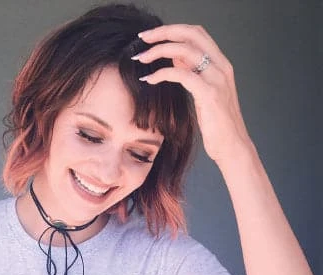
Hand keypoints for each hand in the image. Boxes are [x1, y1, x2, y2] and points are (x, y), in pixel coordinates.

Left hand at [132, 24, 252, 163]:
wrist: (231, 146)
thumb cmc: (216, 123)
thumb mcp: (203, 93)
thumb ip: (192, 73)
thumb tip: (176, 58)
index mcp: (220, 63)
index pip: (196, 33)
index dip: (173, 29)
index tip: (151, 35)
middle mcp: (221, 66)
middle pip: (191, 34)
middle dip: (163, 32)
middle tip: (142, 38)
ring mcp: (217, 78)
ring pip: (185, 51)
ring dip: (159, 51)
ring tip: (141, 58)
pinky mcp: (209, 93)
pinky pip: (182, 75)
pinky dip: (162, 73)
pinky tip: (149, 79)